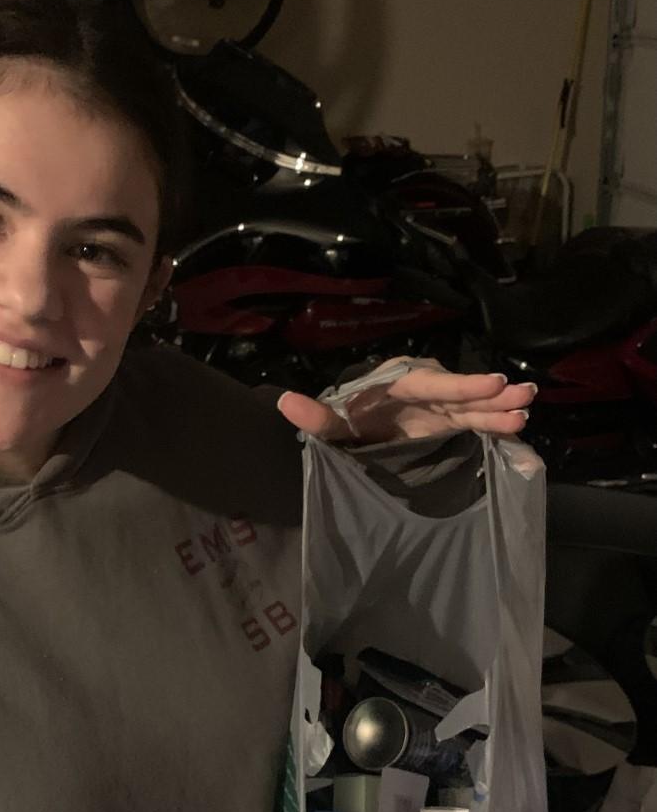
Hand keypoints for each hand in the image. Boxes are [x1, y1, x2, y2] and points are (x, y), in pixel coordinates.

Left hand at [277, 364, 535, 444]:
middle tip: (523, 395)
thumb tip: (285, 402)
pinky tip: (518, 427)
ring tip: (526, 411)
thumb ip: (314, 416)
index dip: (462, 385)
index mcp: (399, 383)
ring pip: (473, 406)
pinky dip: (494, 424)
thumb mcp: (330, 423)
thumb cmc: (346, 421)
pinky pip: (474, 421)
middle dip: (491, 395)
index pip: (432, 383)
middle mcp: (425, 390)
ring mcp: (440, 408)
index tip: (492, 383)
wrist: (355, 429)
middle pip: (460, 392)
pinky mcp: (448, 422)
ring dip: (500, 409)